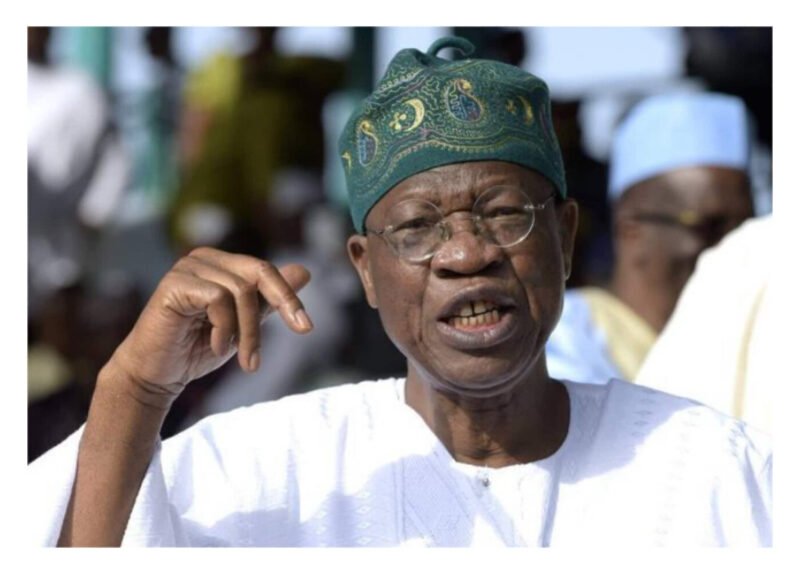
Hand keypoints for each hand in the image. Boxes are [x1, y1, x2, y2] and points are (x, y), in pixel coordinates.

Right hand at [109, 247, 312, 401]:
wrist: (156, 374)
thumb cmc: (197, 349)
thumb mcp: (243, 325)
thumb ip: (268, 300)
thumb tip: (305, 271)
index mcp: (222, 264)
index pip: (265, 271)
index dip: (289, 297)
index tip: (306, 327)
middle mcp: (205, 258)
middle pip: (259, 273)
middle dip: (281, 305)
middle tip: (301, 332)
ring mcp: (188, 268)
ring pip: (241, 291)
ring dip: (248, 332)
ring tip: (243, 359)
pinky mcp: (174, 284)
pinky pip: (218, 299)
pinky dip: (225, 329)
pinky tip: (217, 347)